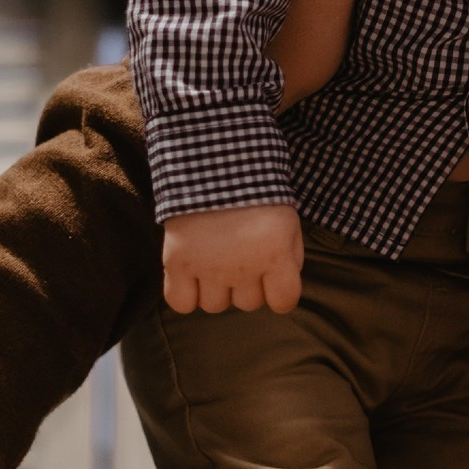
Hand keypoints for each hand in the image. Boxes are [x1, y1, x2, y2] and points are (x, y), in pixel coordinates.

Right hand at [163, 204, 302, 313]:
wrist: (214, 162)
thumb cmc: (256, 192)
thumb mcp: (287, 221)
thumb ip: (290, 257)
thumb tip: (280, 288)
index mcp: (275, 254)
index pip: (284, 302)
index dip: (279, 292)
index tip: (272, 278)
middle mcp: (244, 266)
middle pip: (248, 304)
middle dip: (246, 284)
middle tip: (238, 254)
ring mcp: (209, 267)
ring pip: (215, 306)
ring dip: (216, 288)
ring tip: (214, 259)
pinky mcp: (178, 262)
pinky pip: (181, 303)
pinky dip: (185, 295)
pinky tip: (191, 275)